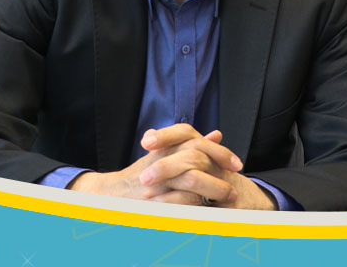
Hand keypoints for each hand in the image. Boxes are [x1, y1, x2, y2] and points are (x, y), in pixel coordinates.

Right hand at [68, 124, 276, 209]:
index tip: (237, 164)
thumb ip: (190, 144)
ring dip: (212, 194)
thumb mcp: (164, 155)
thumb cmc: (141, 176)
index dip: (220, 153)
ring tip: (226, 202)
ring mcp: (155, 185)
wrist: (109, 196)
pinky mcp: (153, 205)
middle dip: (219, 177)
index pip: (196, 143)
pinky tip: (208, 213)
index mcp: (164, 149)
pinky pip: (181, 207)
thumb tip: (217, 134)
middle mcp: (159, 164)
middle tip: (233, 189)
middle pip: (196, 162)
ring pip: (191, 186)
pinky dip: (198, 210)